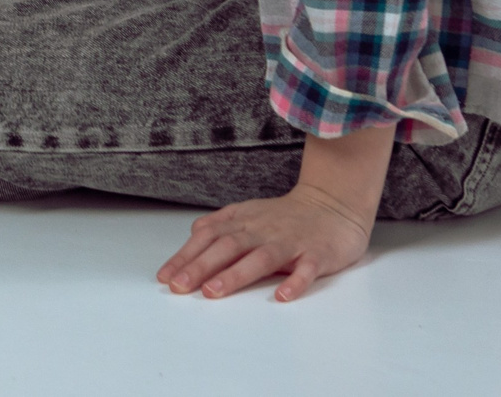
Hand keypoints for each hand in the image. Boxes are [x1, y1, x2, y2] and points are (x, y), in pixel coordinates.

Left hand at [155, 183, 374, 301]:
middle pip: (228, 246)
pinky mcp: (317, 254)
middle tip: (179, 286)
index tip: (166, 277)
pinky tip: (282, 297)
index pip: (209, 237)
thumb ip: (221, 224)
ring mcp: (290, 242)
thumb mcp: (249, 213)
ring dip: (236, 274)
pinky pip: (307, 269)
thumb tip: (193, 234)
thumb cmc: (286, 216)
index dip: (186, 256)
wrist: (334, 204)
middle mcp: (263, 230)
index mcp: (244, 221)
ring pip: (261, 257)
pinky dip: (295, 283)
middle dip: (201, 266)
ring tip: (214, 292)